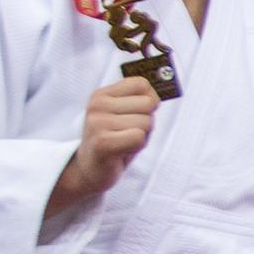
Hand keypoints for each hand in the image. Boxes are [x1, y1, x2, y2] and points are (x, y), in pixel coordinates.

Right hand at [50, 78, 160, 214]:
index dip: (150, 100)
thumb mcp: (125, 115)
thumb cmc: (116, 140)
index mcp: (102, 95)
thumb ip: (142, 100)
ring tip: (124, 143)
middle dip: (147, 122)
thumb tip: (163, 88)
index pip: (142, 84)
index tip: (137, 114)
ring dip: (142, 136)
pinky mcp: (103, 142)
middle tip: (128, 133)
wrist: (90, 169)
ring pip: (146, 122)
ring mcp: (98, 123)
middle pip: (148, 104)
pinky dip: (138, 146)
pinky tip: (122, 151)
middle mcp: (97, 105)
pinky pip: (139, 137)